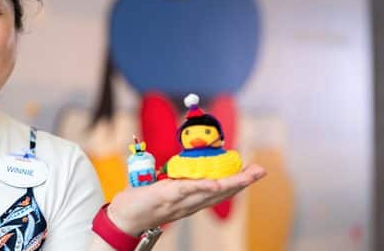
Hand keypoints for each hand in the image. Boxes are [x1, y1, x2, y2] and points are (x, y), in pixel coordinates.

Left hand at [107, 164, 265, 234]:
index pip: (218, 190)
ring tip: (249, 175)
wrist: (122, 218)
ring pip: (209, 191)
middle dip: (243, 181)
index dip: (236, 182)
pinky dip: (202, 186)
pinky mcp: (165, 194)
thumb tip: (182, 165)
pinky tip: (216, 184)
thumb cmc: (141, 202)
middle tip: (262, 170)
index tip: (253, 171)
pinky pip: (186, 189)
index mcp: (190, 200)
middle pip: (221, 191)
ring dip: (231, 183)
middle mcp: (189, 203)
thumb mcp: (163, 189)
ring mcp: (179, 200)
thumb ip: (175, 180)